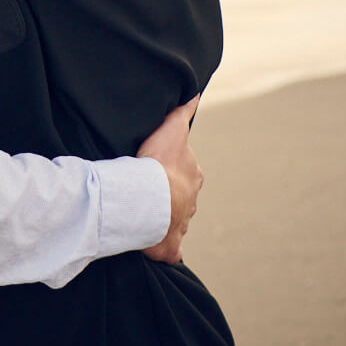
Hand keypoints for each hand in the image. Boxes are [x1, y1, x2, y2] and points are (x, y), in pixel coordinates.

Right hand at [137, 94, 202, 264]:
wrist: (153, 197)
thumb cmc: (161, 163)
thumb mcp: (174, 130)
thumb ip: (183, 112)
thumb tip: (196, 94)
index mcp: (193, 178)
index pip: (188, 172)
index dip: (175, 170)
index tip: (162, 169)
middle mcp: (191, 201)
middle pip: (183, 198)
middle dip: (173, 197)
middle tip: (153, 194)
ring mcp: (181, 224)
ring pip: (177, 221)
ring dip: (167, 220)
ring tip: (149, 217)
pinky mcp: (170, 245)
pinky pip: (172, 251)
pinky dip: (169, 251)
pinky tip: (162, 251)